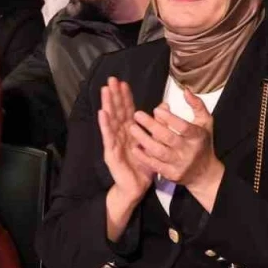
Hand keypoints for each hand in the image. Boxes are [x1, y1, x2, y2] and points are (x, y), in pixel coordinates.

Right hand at [98, 78, 152, 202]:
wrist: (135, 187)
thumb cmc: (143, 166)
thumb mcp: (154, 143)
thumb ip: (157, 124)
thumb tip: (164, 106)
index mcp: (130, 132)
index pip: (127, 110)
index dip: (124, 96)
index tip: (123, 82)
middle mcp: (120, 134)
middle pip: (116, 111)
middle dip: (114, 95)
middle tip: (111, 80)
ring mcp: (114, 143)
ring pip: (110, 120)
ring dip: (107, 105)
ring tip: (105, 91)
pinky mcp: (111, 153)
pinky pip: (108, 137)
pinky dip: (105, 125)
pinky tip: (102, 114)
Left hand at [129, 88, 224, 210]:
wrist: (204, 172)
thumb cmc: (202, 143)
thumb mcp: (205, 122)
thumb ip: (197, 105)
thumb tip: (185, 90)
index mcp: (198, 136)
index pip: (183, 127)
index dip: (170, 118)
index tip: (156, 109)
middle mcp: (189, 151)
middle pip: (168, 138)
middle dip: (152, 126)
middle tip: (137, 115)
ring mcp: (180, 164)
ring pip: (159, 152)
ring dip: (144, 140)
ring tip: (132, 128)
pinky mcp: (171, 174)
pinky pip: (155, 165)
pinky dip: (144, 157)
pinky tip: (135, 147)